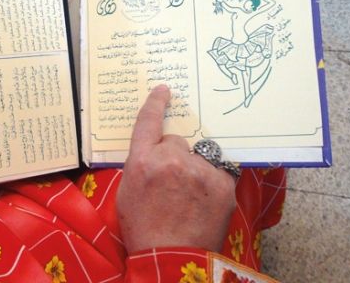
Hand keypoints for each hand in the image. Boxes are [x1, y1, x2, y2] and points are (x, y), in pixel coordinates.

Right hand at [116, 85, 235, 252]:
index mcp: (142, 161)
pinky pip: (217, 169)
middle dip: (173, 154)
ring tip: (189, 195)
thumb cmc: (143, 228)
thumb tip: (155, 149)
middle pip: (175, 140)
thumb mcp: (127, 191)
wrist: (170, 259)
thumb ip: (140, 163)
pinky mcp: (222, 184)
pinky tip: (203, 199)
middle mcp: (171, 160)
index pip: (148, 122)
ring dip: (194, 167)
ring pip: (198, 154)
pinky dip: (211, 180)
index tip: (165, 90)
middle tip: (171, 182)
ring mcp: (199, 171)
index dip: (156, 103)